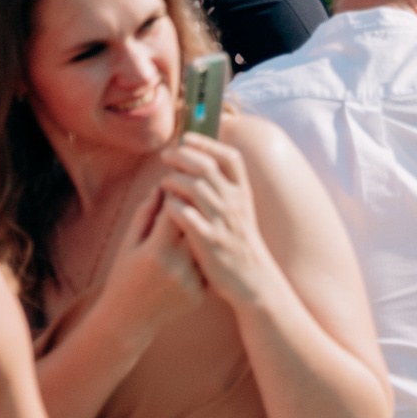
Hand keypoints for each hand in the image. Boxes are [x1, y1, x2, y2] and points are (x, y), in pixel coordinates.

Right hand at [97, 191, 205, 332]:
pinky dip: (205, 257)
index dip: (180, 195)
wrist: (128, 320)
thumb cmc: (123, 276)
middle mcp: (178, 268)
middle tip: (198, 196)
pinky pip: (207, 267)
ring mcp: (192, 283)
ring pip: (207, 247)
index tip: (180, 183)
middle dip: (197, 210)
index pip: (177, 213)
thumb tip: (161, 186)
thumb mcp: (128, 244)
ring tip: (204, 219)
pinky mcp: (200, 295)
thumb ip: (145, 215)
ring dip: (206, 232)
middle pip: (198, 228)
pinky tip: (205, 248)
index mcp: (156, 252)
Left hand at [156, 136, 282, 309]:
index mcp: (242, 193)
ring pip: (194, 187)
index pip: (229, 157)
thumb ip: (226, 188)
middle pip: (206, 167)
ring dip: (174, 179)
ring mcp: (221, 222)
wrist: (252, 279)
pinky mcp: (207, 241)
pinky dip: (172, 206)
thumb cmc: (240, 243)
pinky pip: (184, 216)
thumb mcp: (241, 211)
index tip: (188, 138)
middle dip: (183, 156)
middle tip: (166, 155)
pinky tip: (166, 207)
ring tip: (164, 182)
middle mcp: (234, 203)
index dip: (208, 143)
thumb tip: (207, 164)